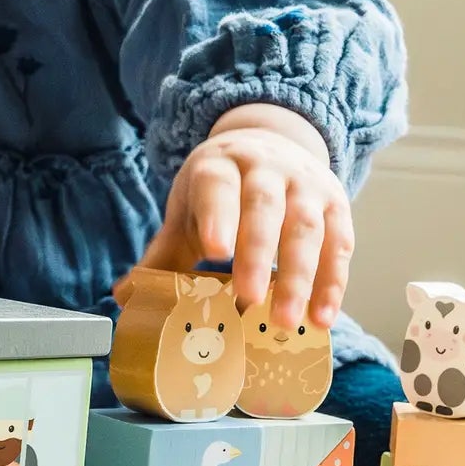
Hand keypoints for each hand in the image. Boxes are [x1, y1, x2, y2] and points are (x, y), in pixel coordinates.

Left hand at [115, 104, 352, 330]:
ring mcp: (305, 184)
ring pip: (306, 227)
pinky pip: (339, 243)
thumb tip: (126, 296)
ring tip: (286, 321)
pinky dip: (333, 282)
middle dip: (258, 254)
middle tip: (250, 298)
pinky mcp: (335, 203)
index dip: (218, 216)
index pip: (218, 187)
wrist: (273, 144)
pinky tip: (322, 317)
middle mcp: (266, 169)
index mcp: (220, 167)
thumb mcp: (189, 210)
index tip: (215, 250)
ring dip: (299, 277)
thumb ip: (163, 252)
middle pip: (264, 209)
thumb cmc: (222, 190)